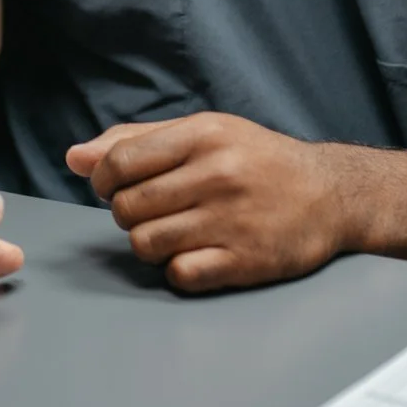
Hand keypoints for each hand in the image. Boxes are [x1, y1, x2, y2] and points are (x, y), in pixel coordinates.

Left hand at [67, 113, 348, 293]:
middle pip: (127, 207)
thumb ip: (136, 140)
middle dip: (128, 213)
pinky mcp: (245, 261)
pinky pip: (179, 274)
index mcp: (203, 135)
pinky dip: (178, 270)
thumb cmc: (257, 160)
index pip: (119, 162)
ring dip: (150, 242)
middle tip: (153, 210)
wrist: (331, 194)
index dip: (104, 180)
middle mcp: (217, 174)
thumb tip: (74, 158)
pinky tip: (197, 254)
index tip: (115, 186)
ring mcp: (231, 220)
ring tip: (174, 232)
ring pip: (146, 243)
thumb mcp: (204, 132)